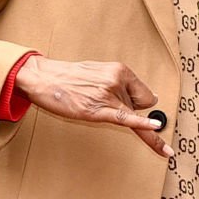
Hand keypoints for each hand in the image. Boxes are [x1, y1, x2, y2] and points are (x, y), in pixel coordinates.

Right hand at [15, 56, 172, 157]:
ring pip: (134, 115)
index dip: (138, 102)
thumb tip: (148, 97)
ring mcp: (108, 95)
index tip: (129, 104)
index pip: (146, 94)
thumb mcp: (99, 71)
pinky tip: (156, 128)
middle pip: (142, 105)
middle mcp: (117, 80)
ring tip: (91, 101)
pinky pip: (126, 120)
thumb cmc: (70, 77)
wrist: (43, 78)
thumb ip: (121, 83)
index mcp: (119, 69)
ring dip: (119, 116)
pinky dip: (143, 125)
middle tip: (101, 100)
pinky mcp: (98, 110)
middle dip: (130, 108)